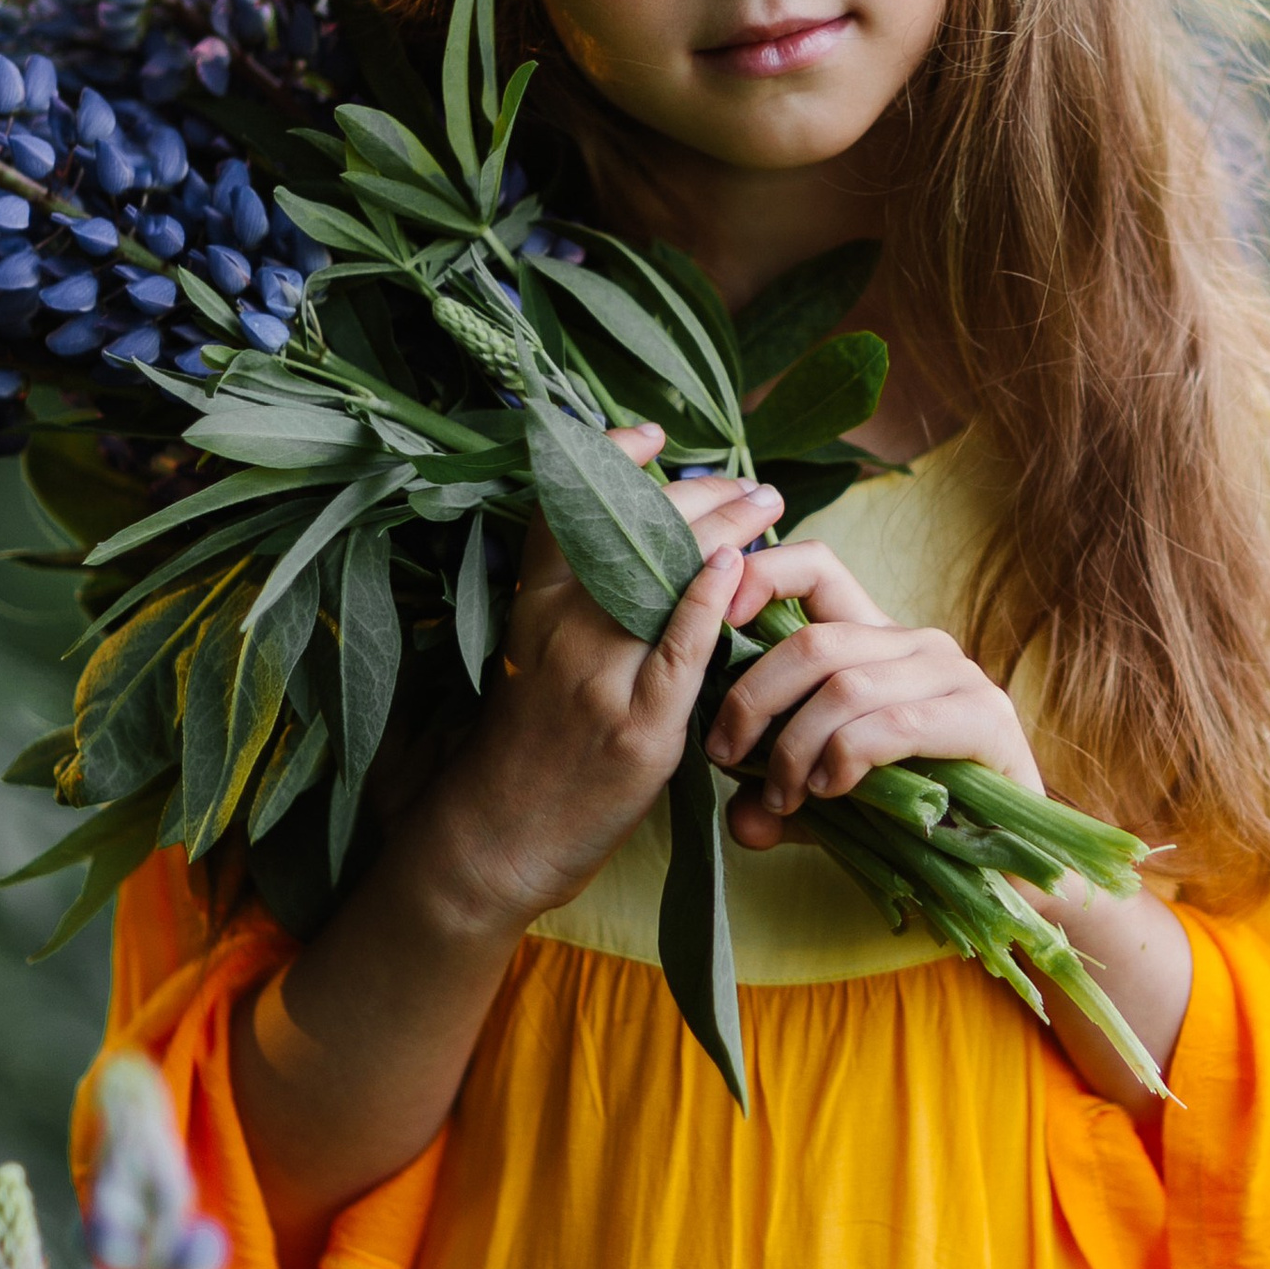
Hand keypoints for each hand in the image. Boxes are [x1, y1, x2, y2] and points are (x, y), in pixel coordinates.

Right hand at [405, 425, 782, 933]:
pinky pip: (680, 650)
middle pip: (631, 529)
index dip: (607, 457)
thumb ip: (577, 604)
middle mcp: (562, 625)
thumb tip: (644, 550)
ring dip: (725, 529)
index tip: (651, 431)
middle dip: (697, 491)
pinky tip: (739, 568)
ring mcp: (600, 674)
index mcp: (533, 603)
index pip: (564, 506)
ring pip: (663, 576)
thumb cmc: (528, 747)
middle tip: (749, 480)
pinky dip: (708, 603)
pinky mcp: (638, 725)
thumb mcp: (533, 654)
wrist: (500, 837)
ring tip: (769, 505)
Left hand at [707, 534, 1042, 850]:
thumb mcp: (825, 802)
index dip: (763, 574)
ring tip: (783, 796)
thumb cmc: (913, 818)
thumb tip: (740, 821)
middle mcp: (915, 643)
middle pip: (814, 640)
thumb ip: (778, 801)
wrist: (1003, 858)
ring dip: (795, 748)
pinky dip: (848, 756)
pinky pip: (894, 722)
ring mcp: (955, 674)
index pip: (817, 568)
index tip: (718, 617)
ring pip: (844, 686)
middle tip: (726, 756)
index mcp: (874, 641)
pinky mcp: (983, 716)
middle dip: (753, 699)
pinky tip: (832, 790)